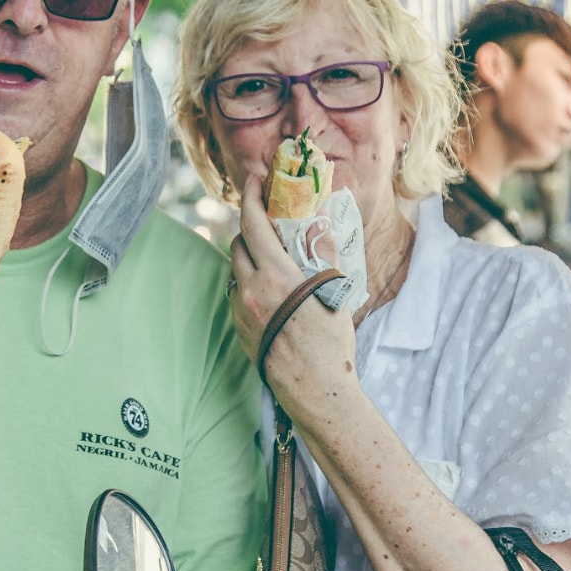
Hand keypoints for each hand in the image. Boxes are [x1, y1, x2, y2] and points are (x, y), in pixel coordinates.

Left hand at [230, 174, 355, 417]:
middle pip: (238, 244)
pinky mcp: (238, 327)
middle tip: (270, 224)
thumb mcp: (335, 293)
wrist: (316, 391)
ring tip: (272, 258)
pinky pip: (236, 292)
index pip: (253, 225)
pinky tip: (269, 289)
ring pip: (235, 269)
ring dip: (248, 256)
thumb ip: (324, 253)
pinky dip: (248, 281)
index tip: (254, 180)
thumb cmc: (332, 344)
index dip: (251, 197)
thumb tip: (319, 221)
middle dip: (251, 229)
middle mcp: (251, 291)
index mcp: (276, 277)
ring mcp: (241, 311)